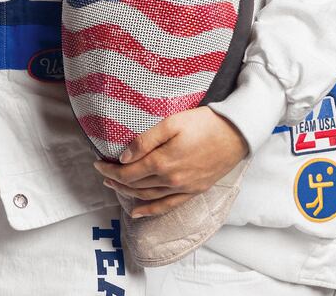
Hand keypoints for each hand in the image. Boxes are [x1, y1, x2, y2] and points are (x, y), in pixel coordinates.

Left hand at [92, 106, 247, 217]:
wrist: (237, 133)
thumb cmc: (204, 123)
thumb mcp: (171, 123)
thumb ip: (145, 141)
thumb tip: (123, 158)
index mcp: (162, 162)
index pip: (128, 172)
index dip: (110, 170)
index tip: (98, 164)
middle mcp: (171, 180)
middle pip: (135, 185)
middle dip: (116, 181)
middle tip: (103, 174)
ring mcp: (183, 188)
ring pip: (148, 197)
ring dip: (128, 194)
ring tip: (114, 187)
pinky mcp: (194, 191)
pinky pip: (167, 206)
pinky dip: (150, 211)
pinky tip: (137, 212)